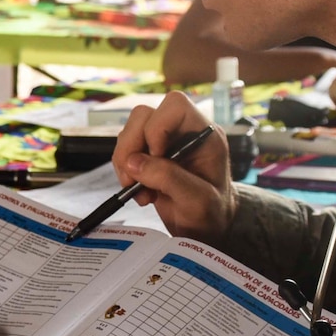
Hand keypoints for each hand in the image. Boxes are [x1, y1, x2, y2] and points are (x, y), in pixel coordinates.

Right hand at [110, 91, 236, 242]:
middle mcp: (182, 132)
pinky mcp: (148, 155)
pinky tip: (141, 192)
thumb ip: (169, 179)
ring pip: (129, 131)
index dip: (157, 127)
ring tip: (141, 191)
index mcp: (204, 134)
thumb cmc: (211, 214)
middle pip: (144, 115)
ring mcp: (164, 142)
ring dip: (126, 163)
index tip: (155, 157)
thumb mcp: (198, 202)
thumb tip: (133, 163)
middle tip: (135, 179)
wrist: (205, 229)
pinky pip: (125, 150)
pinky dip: (125, 172)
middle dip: (132, 147)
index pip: (176, 105)